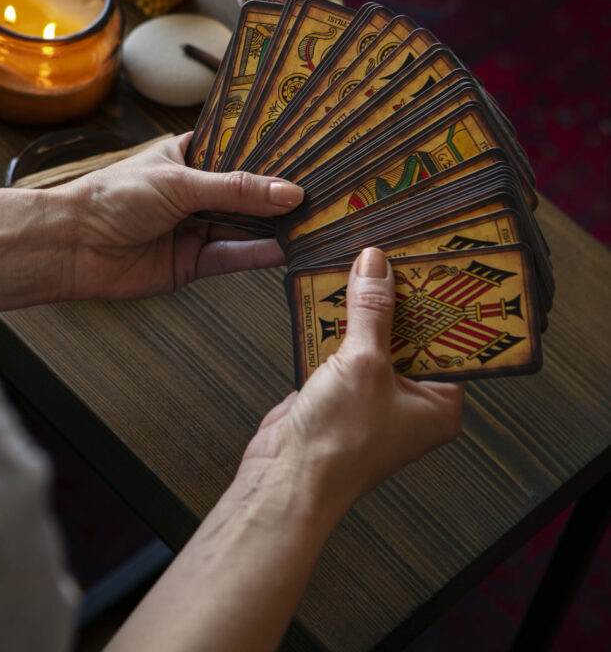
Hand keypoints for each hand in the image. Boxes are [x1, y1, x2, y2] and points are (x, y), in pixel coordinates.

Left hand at [62, 132, 302, 300]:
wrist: (72, 246)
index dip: (270, 154)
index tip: (309, 153)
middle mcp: (195, 192)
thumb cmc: (113, 197)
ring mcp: (195, 228)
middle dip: (279, 195)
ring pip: (244, 226)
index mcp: (189, 156)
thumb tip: (288, 192)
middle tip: (322, 191)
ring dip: (274, 226)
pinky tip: (284, 248)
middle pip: (247, 193)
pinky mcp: (193, 263)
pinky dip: (257, 254)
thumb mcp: (180, 181)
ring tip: (314, 220)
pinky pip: (232, 256)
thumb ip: (236, 189)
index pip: (239, 151)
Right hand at [241, 248, 463, 519]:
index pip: (450, 339)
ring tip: (362, 267)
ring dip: (363, 309)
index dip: (440, 301)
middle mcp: (411, 400)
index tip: (432, 264)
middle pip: (410, 333)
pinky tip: (331, 296)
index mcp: (438, 403)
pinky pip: (345, 347)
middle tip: (393, 258)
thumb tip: (377, 266)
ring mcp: (374, 396)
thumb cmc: (337, 448)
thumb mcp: (363, 364)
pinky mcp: (341, 392)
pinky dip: (336, 325)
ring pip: (374, 338)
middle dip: (396, 299)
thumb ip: (372, 310)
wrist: (285, 478)